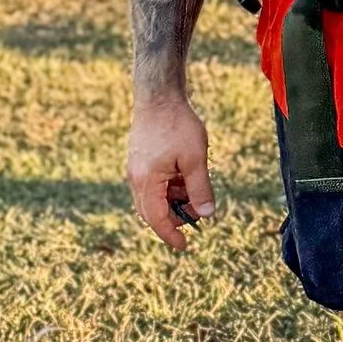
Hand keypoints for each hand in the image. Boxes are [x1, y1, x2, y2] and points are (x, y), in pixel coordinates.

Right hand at [128, 91, 216, 249]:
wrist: (159, 95)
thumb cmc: (177, 124)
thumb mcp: (195, 159)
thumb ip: (200, 189)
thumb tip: (207, 215)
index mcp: (146, 181)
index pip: (156, 220)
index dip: (171, 235)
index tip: (185, 246)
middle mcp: (135, 178)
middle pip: (151, 213)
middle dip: (174, 219)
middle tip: (197, 214)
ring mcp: (135, 169)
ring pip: (152, 199)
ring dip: (173, 202)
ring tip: (195, 190)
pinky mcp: (139, 161)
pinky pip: (152, 185)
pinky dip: (168, 189)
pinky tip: (185, 177)